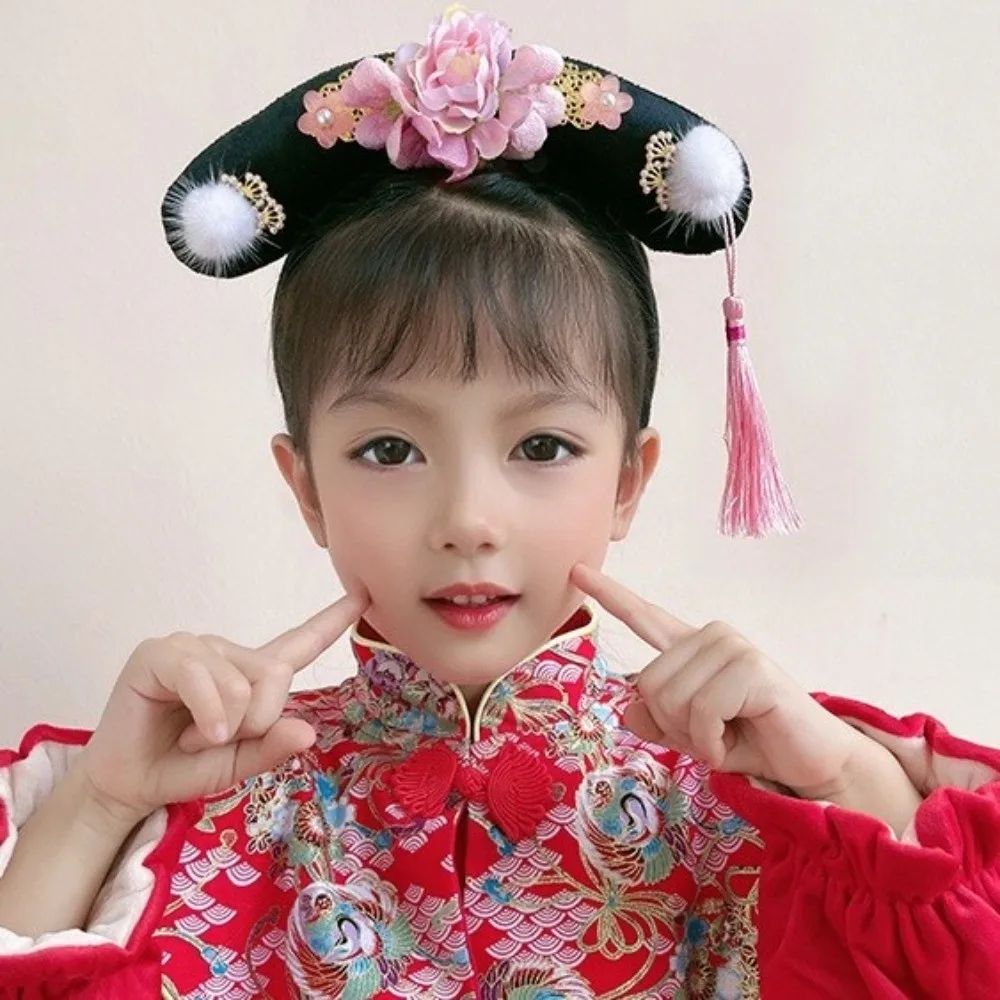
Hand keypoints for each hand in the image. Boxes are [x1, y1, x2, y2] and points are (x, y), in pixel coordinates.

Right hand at [77, 590, 368, 829]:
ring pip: (241, 680)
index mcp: (251, 673)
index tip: (365, 594)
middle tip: (218, 741)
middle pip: (276, 673)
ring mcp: (193, 647)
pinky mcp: (159, 653)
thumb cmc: (183, 767)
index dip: (333, 619)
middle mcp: (226, 652)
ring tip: (194, 736)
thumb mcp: (238, 766)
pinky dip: (205, 713)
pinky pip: (200, 676)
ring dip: (224, 724)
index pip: (300, 641)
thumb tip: (307, 732)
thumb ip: (271, 749)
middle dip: (257, 720)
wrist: (128, 784)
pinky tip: (191, 734)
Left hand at [570, 564, 866, 795]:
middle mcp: (710, 637)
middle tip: (712, 735)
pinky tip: (735, 740)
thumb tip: (629, 707)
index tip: (576, 571)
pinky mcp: (752, 667)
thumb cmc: (750, 742)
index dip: (609, 595)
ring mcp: (732, 647)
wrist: (808, 763)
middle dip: (673, 725)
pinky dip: (712, 742)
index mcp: (692, 648)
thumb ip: (656, 721)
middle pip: (649, 684)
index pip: (644, 616)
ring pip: (671, 699)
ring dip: (695, 737)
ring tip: (728, 735)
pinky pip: (701, 712)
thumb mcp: (691, 736)